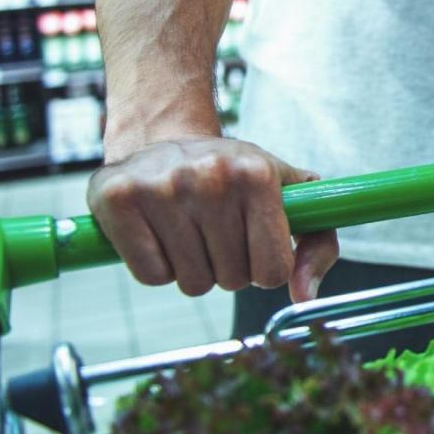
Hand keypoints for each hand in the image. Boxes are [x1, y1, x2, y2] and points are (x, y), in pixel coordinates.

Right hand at [87, 136, 339, 301]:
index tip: (254, 245)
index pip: (273, 271)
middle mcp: (211, 177)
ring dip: (193, 269)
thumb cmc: (234, 177)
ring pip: (191, 283)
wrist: (163, 136)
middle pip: (232, 280)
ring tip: (189, 231)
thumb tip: (304, 296)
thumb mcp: (289, 197)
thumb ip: (317, 245)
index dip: (264, 270)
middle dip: (228, 268)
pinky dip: (158, 267)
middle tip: (215, 234)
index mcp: (257, 174)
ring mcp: (161, 186)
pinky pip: (152, 276)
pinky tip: (159, 234)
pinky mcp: (117, 198)